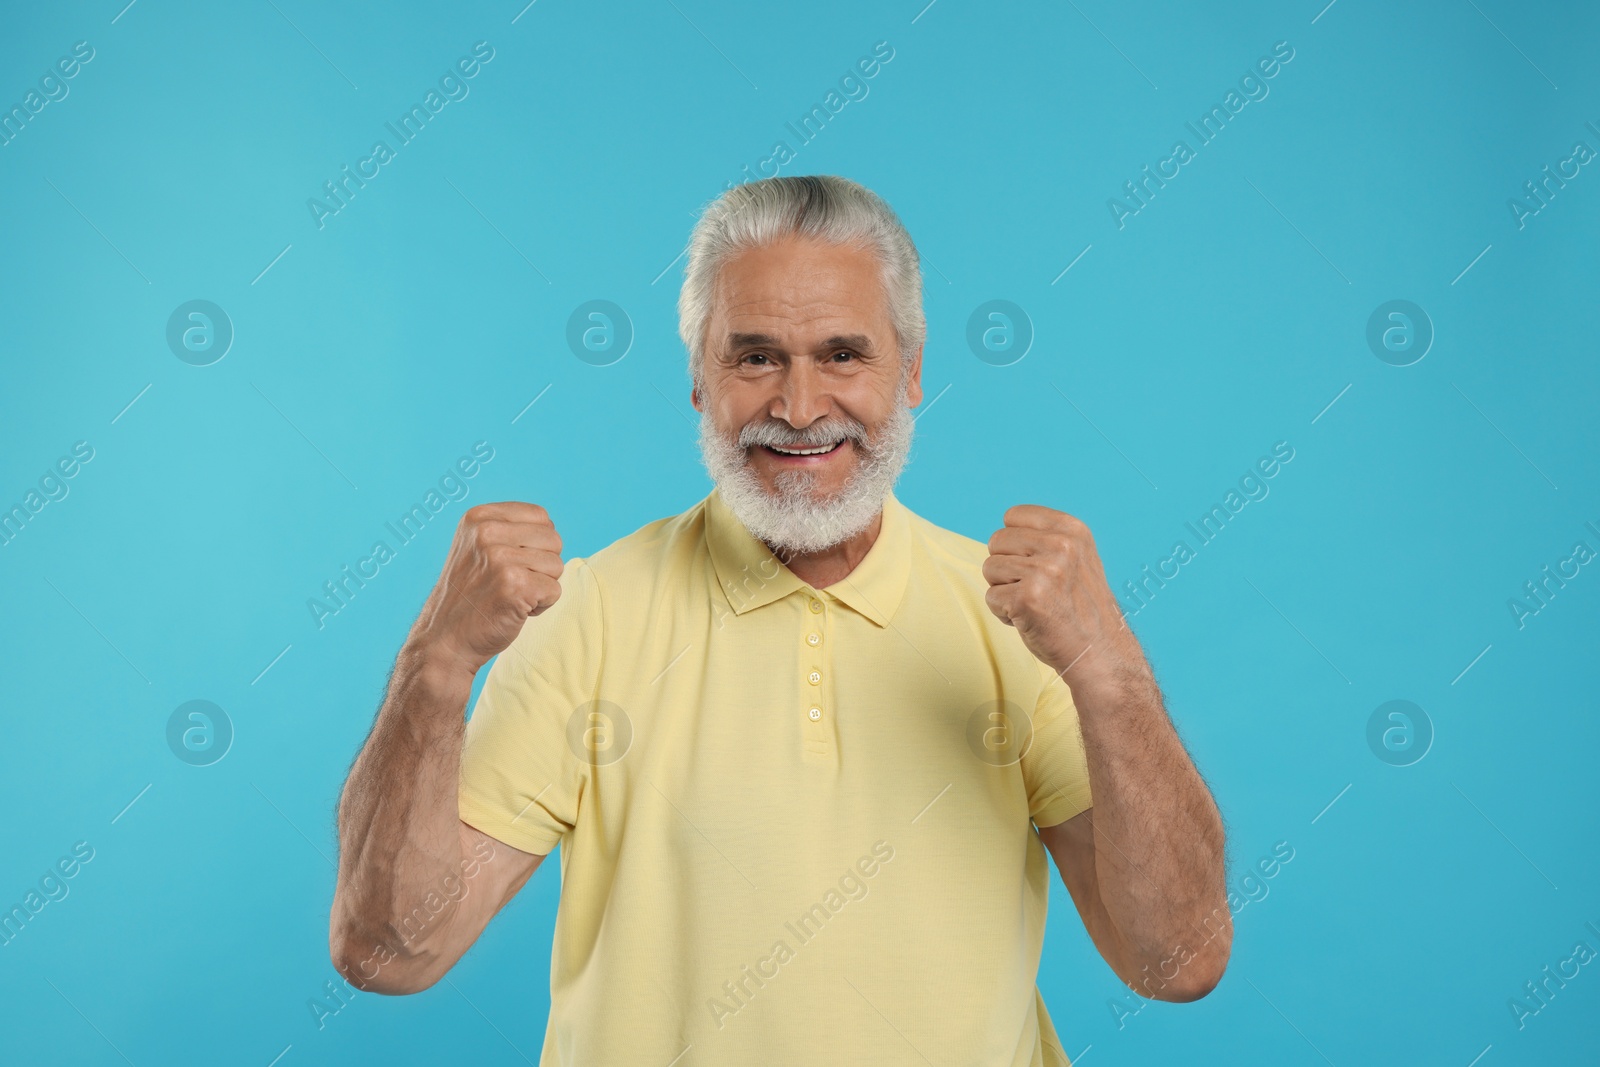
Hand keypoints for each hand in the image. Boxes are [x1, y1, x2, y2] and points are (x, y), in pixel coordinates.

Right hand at [404, 502, 563, 677]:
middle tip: (511, 583)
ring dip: (541, 586)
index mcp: (479, 517)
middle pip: (553, 539)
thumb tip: (551, 530)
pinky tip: (514, 609)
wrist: (445, 639)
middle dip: (542, 566)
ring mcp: (500, 558)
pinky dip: (542, 606)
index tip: (512, 563)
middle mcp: (487, 532)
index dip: (537, 543)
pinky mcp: (514, 585)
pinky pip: (555, 590)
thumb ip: (509, 531)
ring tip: (510, 595)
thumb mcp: (477, 547)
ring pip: (557, 565)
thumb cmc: (470, 595)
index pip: (540, 516)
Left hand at [983, 505, 1146, 697]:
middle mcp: (1060, 545)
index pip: (1013, 515)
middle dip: (1007, 568)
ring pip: (989, 568)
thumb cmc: (1080, 608)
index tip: (1037, 565)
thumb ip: (1046, 539)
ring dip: (1004, 591)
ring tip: (1035, 604)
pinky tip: (1030, 620)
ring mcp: (1044, 571)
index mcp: (1072, 529)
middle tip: (1036, 590)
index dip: (1015, 544)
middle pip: (996, 541)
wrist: (1099, 653)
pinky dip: (1004, 613)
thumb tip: (1002, 531)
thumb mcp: (1076, 559)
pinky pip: (991, 597)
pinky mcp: (1027, 599)